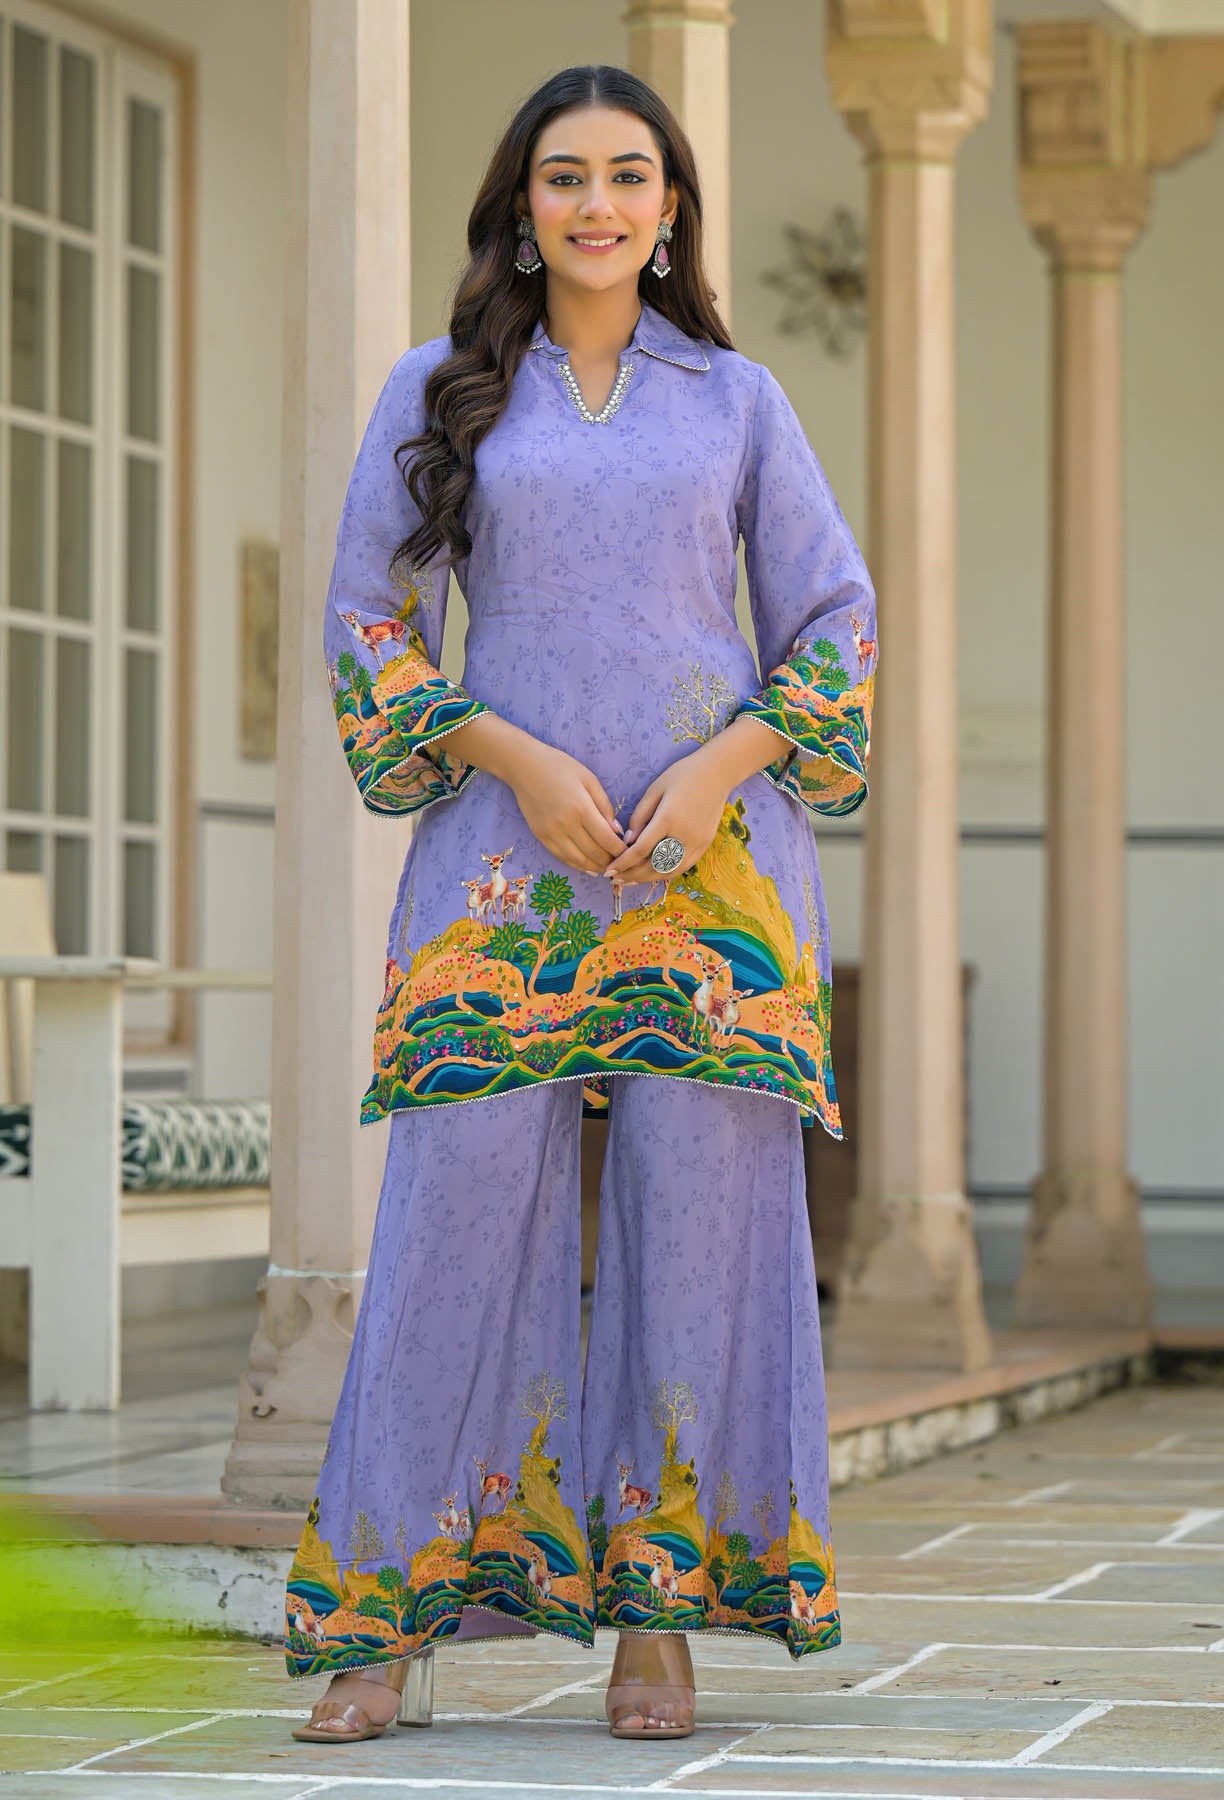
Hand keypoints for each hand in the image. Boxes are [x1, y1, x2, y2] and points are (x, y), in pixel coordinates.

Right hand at [503, 739, 623, 877]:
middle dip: (610, 862)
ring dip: (595, 867)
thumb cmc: (560, 767)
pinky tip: (588, 867)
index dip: (621, 851)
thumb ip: (605, 806)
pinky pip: (562, 857)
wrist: (524, 767)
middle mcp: (566, 825)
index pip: (607, 840)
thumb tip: (617, 832)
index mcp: (582, 808)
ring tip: (607, 867)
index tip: (629, 853)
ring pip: (578, 860)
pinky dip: (577, 865)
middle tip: (621, 863)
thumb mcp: (589, 779)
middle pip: (594, 854)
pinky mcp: (541, 836)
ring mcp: (551, 833)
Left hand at [602, 749, 730, 885]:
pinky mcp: (705, 845)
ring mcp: (697, 842)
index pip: (640, 849)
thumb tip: (628, 842)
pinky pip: (683, 866)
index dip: (623, 863)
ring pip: (669, 871)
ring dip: (648, 878)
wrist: (717, 773)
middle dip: (632, 875)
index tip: (609, 870)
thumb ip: (639, 817)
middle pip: (654, 866)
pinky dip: (666, 872)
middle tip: (615, 879)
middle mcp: (683, 835)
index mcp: (668, 818)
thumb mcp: (655, 790)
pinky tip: (653, 873)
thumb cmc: (682, 775)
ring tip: (631, 880)